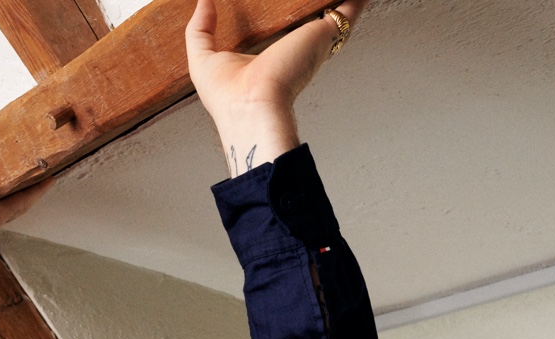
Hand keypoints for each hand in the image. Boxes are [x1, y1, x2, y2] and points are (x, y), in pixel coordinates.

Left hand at [186, 0, 367, 175]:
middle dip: (306, 3)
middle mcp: (293, 51)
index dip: (276, 11)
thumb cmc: (230, 99)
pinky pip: (349, 9)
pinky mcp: (324, 35)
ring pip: (331, 9)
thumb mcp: (202, 60)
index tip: (269, 2)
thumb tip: (204, 1)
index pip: (279, 27)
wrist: (255, 111)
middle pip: (306, 15)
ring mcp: (312, 43)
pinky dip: (355, 1)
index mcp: (269, 58)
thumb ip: (200, 30)